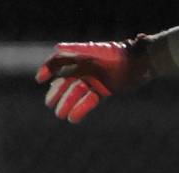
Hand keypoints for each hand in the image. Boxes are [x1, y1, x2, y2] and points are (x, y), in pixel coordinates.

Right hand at [35, 37, 154, 122]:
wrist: (138, 63)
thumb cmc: (117, 54)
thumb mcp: (96, 51)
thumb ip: (77, 49)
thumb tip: (57, 47)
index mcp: (80, 58)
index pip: (58, 62)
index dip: (48, 69)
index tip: (40, 78)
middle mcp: (84, 69)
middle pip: (64, 83)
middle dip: (56, 94)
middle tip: (50, 103)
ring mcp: (92, 82)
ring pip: (74, 95)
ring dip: (66, 104)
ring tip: (61, 114)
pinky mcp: (101, 92)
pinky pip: (87, 102)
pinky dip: (80, 110)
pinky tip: (72, 118)